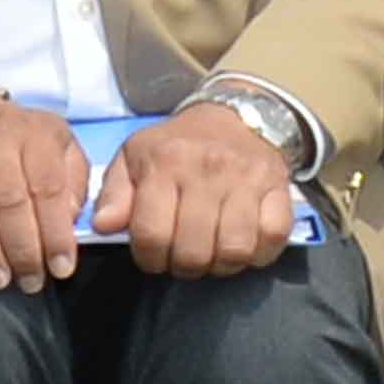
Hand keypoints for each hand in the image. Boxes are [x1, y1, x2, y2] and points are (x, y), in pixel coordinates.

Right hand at [0, 86, 95, 289]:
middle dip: (23, 248)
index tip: (62, 268)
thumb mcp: (58, 144)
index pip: (49, 188)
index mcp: (35, 135)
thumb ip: (74, 180)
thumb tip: (73, 219)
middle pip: (9, 198)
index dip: (56, 233)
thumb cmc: (16, 139)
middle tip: (31, 282)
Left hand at [96, 102, 303, 280]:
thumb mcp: (133, 157)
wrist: (233, 116)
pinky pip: (272, 238)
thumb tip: (103, 226)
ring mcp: (246, 179)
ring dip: (221, 266)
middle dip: (183, 267)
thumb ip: (114, 193)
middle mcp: (207, 169)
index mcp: (164, 162)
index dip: (149, 258)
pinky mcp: (279, 187)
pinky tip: (244, 246)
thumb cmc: (176, 145)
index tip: (153, 257)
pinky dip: (259, 254)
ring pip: (234, 250)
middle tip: (183, 259)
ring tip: (212, 256)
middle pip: (193, 250)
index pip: (152, 234)